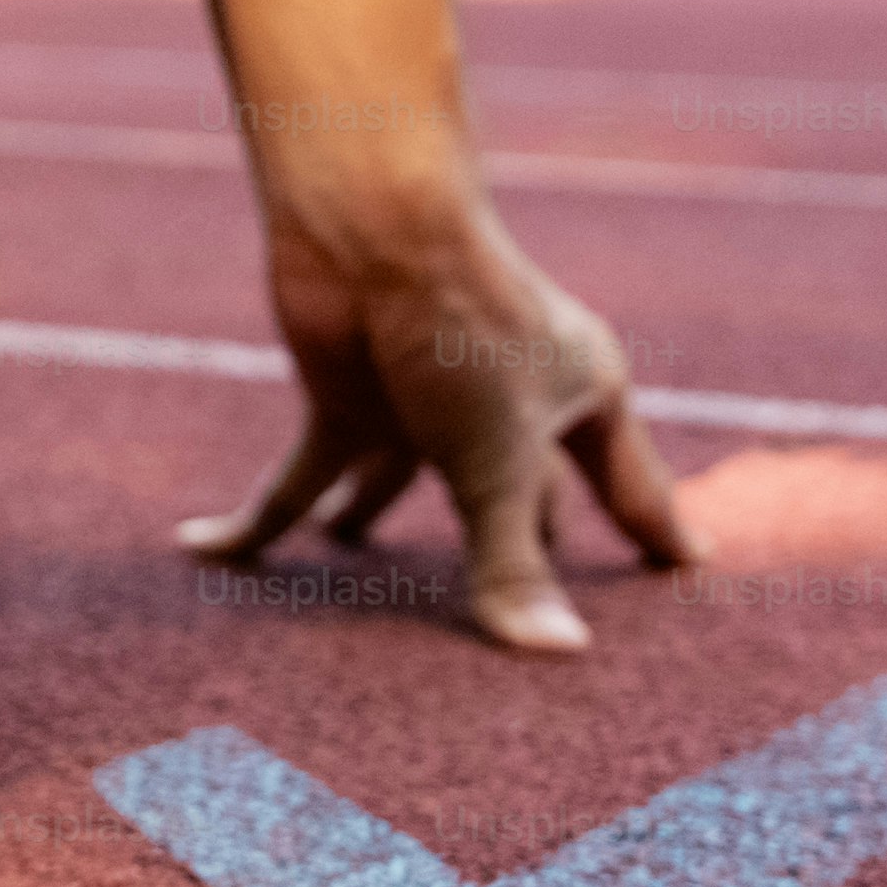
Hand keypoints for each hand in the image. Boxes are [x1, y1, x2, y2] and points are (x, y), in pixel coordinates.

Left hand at [180, 186, 701, 653]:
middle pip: (516, 504)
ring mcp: (422, 404)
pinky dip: (255, 523)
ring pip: (398, 488)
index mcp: (580, 397)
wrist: (370, 230)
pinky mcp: (344, 400)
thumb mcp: (497, 462)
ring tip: (359, 575)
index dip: (655, 534)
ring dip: (371, 529)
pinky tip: (200, 551)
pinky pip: (295, 477)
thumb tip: (558, 656)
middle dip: (517, 559)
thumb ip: (512, 564)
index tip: (685, 574)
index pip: (629, 488)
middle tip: (528, 628)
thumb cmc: (464, 326)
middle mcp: (505, 403)